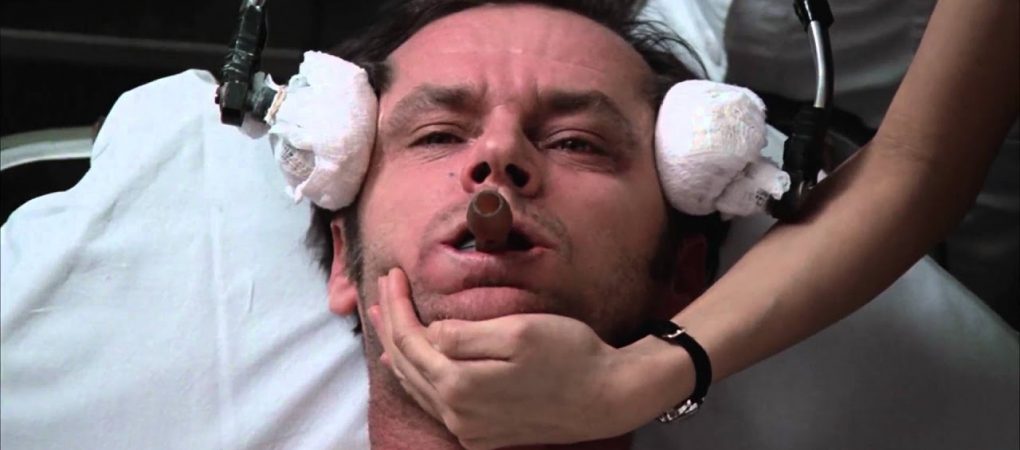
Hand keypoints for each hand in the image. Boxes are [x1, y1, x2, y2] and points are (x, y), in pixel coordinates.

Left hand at [369, 268, 689, 448]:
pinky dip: (420, 378)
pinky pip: (437, 405)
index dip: (397, 305)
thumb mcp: (518, 331)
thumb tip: (430, 332)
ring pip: (418, 388)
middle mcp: (457, 415)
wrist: (609, 397)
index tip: (393, 275)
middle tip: (379, 294)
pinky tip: (417, 364)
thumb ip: (464, 334)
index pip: (410, 340)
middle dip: (390, 326)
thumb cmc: (570, 356)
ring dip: (399, 353)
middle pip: (406, 365)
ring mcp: (469, 430)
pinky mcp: (483, 436)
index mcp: (460, 385)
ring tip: (386, 324)